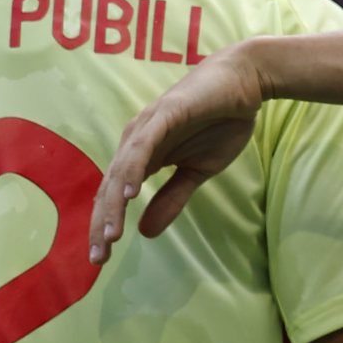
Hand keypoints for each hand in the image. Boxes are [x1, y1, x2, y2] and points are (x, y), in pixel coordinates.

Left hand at [88, 43, 268, 264]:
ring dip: (114, 204)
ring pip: (122, 170)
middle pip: (109, 188)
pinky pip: (144, 145)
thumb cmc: (220, 122)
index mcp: (141, 156)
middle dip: (101, 223)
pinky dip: (133, 169)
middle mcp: (135, 142)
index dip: (105, 226)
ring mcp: (147, 127)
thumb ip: (171, 199)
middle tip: (98, 257)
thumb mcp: (197, 172)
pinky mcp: (165, 114)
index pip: (114, 196)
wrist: (244, 83)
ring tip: (111, 235)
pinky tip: (130, 193)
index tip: (101, 259)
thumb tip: (145, 233)